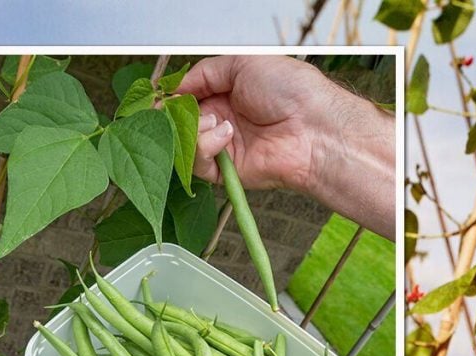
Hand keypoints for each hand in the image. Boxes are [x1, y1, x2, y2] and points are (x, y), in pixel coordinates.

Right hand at [177, 56, 395, 239]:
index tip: (160, 94)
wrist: (315, 126)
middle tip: (170, 109)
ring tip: (215, 120)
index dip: (174, 96)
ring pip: (185, 143)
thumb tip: (178, 87)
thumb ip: (206, 72)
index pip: (189, 97)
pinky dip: (203, 145)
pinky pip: (198, 163)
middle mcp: (226, 121)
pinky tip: (224, 133)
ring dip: (192, 128)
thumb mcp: (244, 63)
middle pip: (181, 122)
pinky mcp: (229, 172)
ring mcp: (227, 147)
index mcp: (230, 94)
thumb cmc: (291, 90)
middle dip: (174, 114)